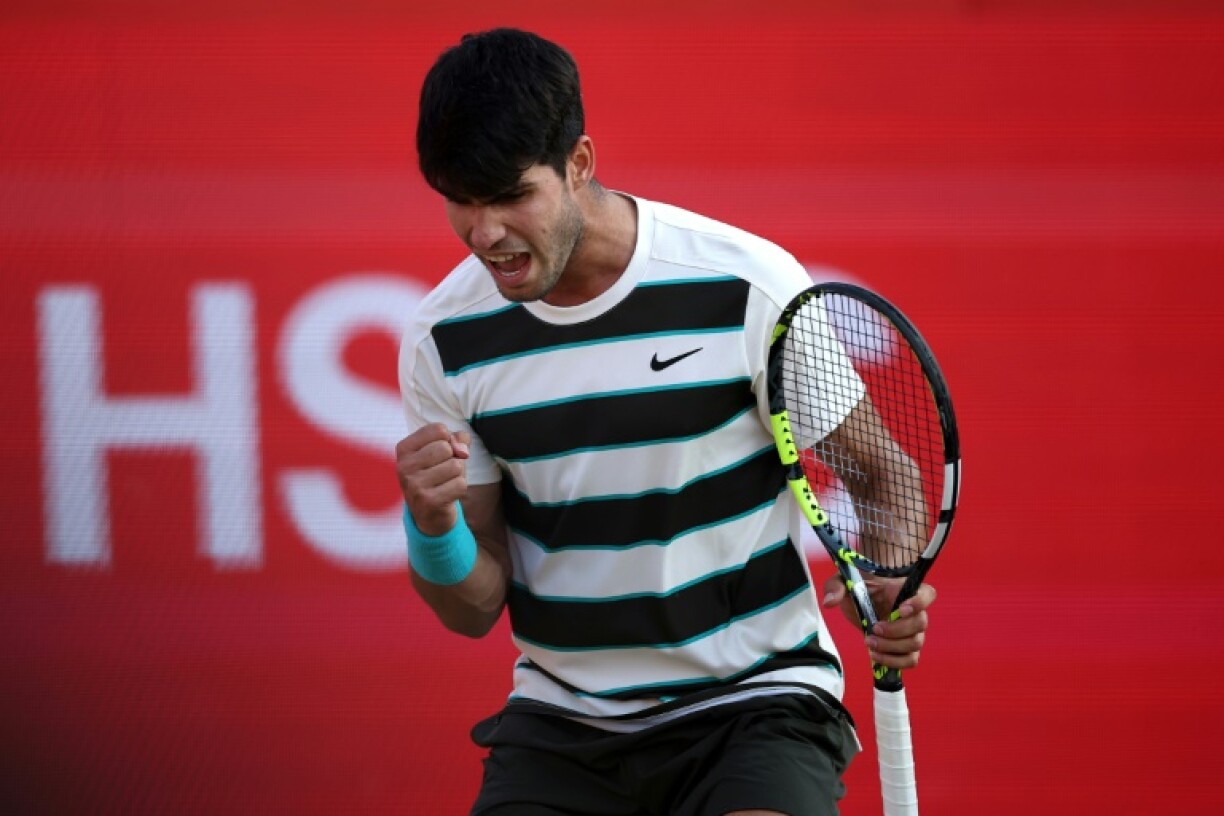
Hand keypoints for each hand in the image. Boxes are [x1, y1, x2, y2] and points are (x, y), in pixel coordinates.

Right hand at [395, 423, 470, 534]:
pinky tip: (448, 494)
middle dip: (453, 458)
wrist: (429, 514)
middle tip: (444, 471)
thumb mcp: (443, 453)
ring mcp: (414, 485)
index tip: (441, 454)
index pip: (439, 430)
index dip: (449, 440)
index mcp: (404, 449)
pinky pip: (460, 484)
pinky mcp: (428, 501)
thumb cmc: (437, 476)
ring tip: (445, 483)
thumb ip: (456, 440)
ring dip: (458, 474)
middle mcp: (404, 466)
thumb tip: (463, 442)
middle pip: (446, 447)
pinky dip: (460, 488)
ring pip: (456, 466)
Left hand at [821, 574, 935, 670]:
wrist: (861, 599)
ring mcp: (911, 631)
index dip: (919, 602)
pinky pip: (910, 660)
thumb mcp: (844, 580)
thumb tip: (829, 602)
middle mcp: (913, 611)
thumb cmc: (858, 586)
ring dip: (892, 647)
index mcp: (904, 590)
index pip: (927, 594)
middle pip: (920, 624)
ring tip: (869, 643)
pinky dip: (894, 661)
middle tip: (873, 629)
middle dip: (896, 630)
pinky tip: (876, 655)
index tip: (900, 609)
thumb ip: (836, 587)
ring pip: (916, 644)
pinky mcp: (904, 647)